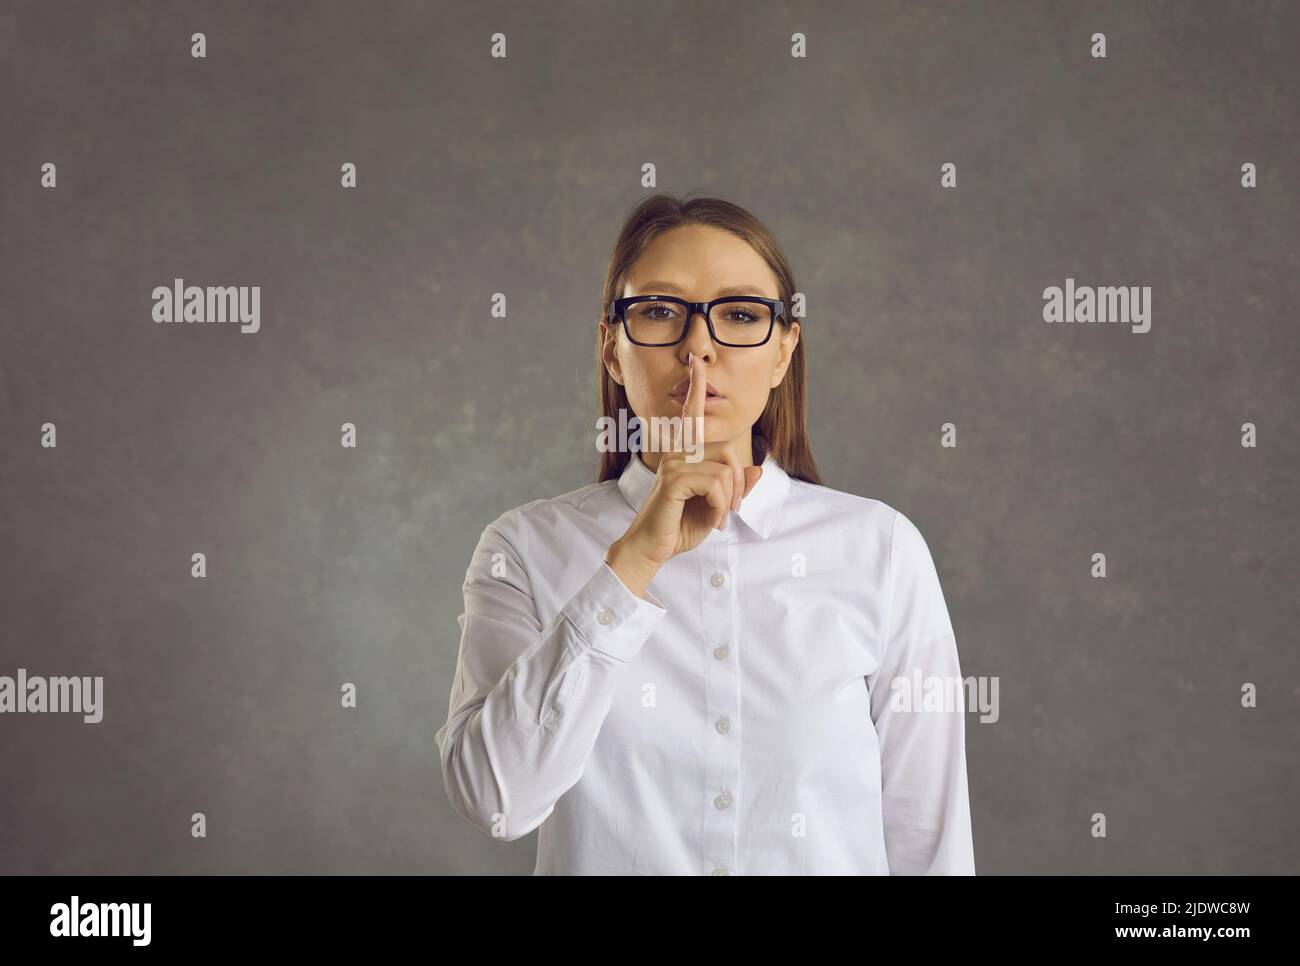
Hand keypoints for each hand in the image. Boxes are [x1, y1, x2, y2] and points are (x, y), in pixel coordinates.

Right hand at [605, 352, 762, 596]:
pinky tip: (712, 520)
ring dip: (730, 500)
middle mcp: (677, 454)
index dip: (695, 388)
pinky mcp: (673, 480)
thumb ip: (735, 487)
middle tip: (733, 510)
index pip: (692, 417)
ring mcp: (674, 465)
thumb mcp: (715, 507)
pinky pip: (715, 484)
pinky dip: (720, 506)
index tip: (695, 362)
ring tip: (719, 519)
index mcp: (684, 456)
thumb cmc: (678, 527)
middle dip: (739, 483)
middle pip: (728, 451)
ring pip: (724, 471)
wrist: (651, 549)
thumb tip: (757, 469)